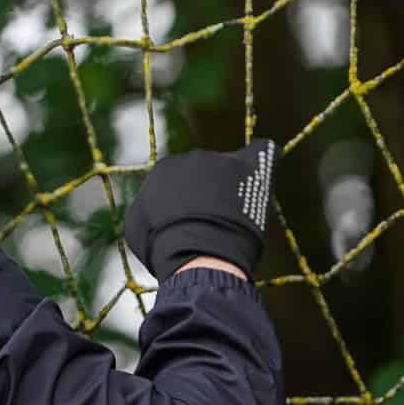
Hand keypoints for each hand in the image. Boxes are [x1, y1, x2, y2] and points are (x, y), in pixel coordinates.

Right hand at [125, 139, 276, 281]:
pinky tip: (265, 163)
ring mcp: (222, 161)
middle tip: (215, 227)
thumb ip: (146, 209)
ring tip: (236, 220)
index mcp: (165, 169)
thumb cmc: (161, 246)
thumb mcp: (137, 228)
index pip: (180, 183)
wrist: (194, 252)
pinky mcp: (249, 167)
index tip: (193, 228)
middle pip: (206, 173)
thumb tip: (153, 207)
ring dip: (233, 189)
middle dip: (210, 197)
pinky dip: (264, 157)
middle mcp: (192, 157)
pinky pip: (263, 152)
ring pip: (231, 170)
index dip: (188, 207)